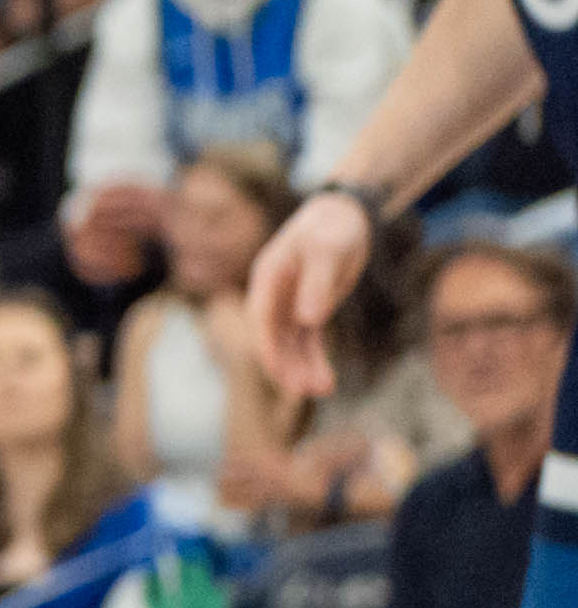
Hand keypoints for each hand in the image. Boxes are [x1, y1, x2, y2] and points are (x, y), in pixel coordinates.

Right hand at [246, 188, 371, 400]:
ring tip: (323, 390)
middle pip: (274, 336)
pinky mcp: (310, 308)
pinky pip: (308, 339)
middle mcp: (274, 294)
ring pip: (291, 343)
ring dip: (303, 367)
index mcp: (268, 277)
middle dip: (287, 365)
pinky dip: (315, 359)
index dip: (267, 346)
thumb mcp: (327, 251)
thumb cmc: (333, 228)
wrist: (345, 216)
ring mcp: (291, 302)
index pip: (261, 318)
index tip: (278, 372)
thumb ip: (317, 284)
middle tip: (305, 390)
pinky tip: (327, 379)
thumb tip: (308, 320)